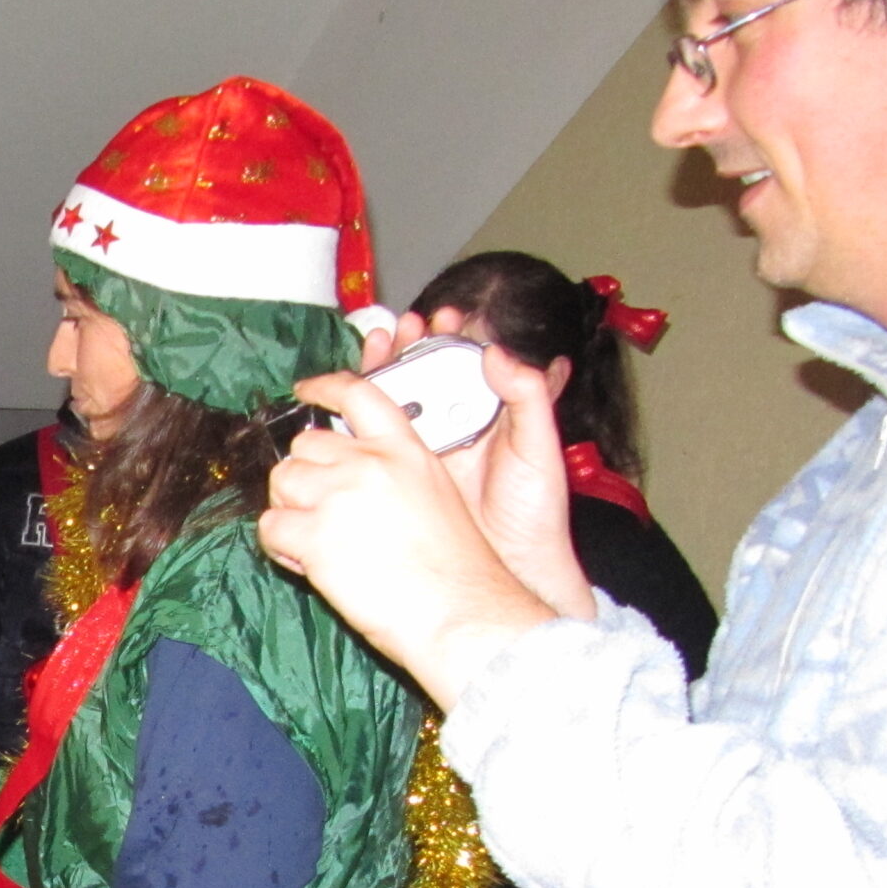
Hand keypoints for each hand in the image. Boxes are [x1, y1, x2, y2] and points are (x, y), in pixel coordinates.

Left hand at [260, 369, 563, 711]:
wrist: (460, 611)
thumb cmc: (456, 568)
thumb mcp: (436, 495)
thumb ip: (394, 472)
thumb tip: (350, 475)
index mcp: (405, 450)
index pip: (358, 395)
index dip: (324, 388)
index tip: (304, 391)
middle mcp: (369, 463)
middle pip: (305, 445)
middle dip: (304, 474)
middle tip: (318, 509)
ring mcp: (337, 496)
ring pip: (282, 482)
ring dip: (289, 509)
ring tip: (315, 541)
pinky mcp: (313, 535)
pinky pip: (269, 526)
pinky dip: (278, 546)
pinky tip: (305, 563)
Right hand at [352, 310, 593, 620]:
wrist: (514, 570)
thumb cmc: (534, 513)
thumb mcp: (539, 450)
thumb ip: (528, 397)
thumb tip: (497, 352)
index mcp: (481, 419)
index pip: (455, 369)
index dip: (441, 341)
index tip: (433, 318)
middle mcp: (448, 434)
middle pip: (416, 384)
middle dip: (401, 352)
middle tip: (393, 331)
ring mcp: (421, 460)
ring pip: (390, 414)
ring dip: (375, 384)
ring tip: (371, 353)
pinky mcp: (399, 488)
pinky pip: (374, 456)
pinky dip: (358, 435)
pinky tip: (347, 417)